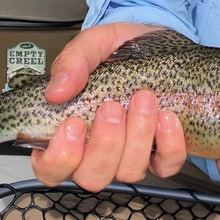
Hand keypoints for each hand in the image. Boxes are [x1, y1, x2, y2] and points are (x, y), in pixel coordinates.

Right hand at [31, 23, 186, 191]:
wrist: (153, 42)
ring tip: (144, 99)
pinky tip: (167, 117)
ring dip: (138, 137)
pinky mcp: (161, 152)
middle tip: (112, 106)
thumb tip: (56, 92)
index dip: (59, 158)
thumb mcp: (92, 44)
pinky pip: (166, 166)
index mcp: (68, 132)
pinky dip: (169, 145)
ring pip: (129, 172)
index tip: (73, 124)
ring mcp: (130, 155)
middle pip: (92, 176)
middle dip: (105, 144)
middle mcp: (97, 151)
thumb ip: (72, 62)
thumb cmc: (116, 49)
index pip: (50, 168)